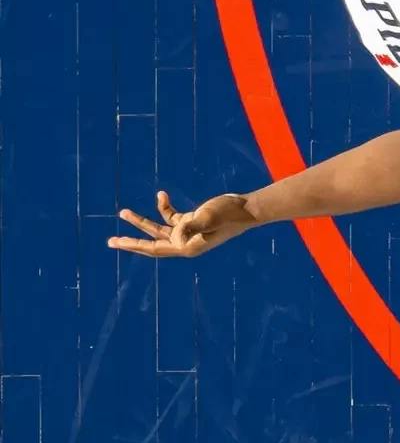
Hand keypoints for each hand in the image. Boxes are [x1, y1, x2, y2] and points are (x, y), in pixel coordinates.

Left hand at [107, 191, 257, 258]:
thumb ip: (191, 226)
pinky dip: (163, 206)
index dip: (134, 246)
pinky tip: (161, 194)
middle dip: (130, 242)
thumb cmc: (228, 213)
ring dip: (141, 221)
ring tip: (123, 212)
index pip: (154, 249)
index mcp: (188, 246)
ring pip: (157, 229)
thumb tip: (177, 235)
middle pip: (151, 244)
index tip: (117, 241)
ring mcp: (187, 232)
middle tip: (110, 241)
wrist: (246, 208)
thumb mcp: (208, 217)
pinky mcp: (190, 221)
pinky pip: (170, 216)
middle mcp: (185, 242)